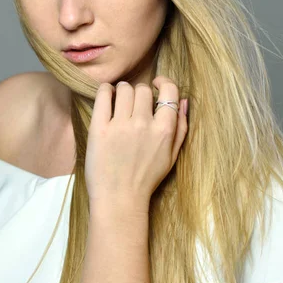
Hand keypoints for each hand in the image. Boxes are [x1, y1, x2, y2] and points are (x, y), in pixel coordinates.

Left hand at [85, 76, 187, 204]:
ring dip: (122, 91)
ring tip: (119, 102)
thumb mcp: (172, 156)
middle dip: (139, 93)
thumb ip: (181, 128)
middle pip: (143, 89)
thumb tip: (183, 101)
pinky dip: (105, 91)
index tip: (156, 84)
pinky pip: (103, 96)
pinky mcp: (100, 129)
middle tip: (133, 104)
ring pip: (124, 89)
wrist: (119, 199)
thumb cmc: (146, 179)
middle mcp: (143, 124)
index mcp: (164, 130)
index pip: (169, 91)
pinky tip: (107, 97)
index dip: (163, 83)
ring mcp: (120, 125)